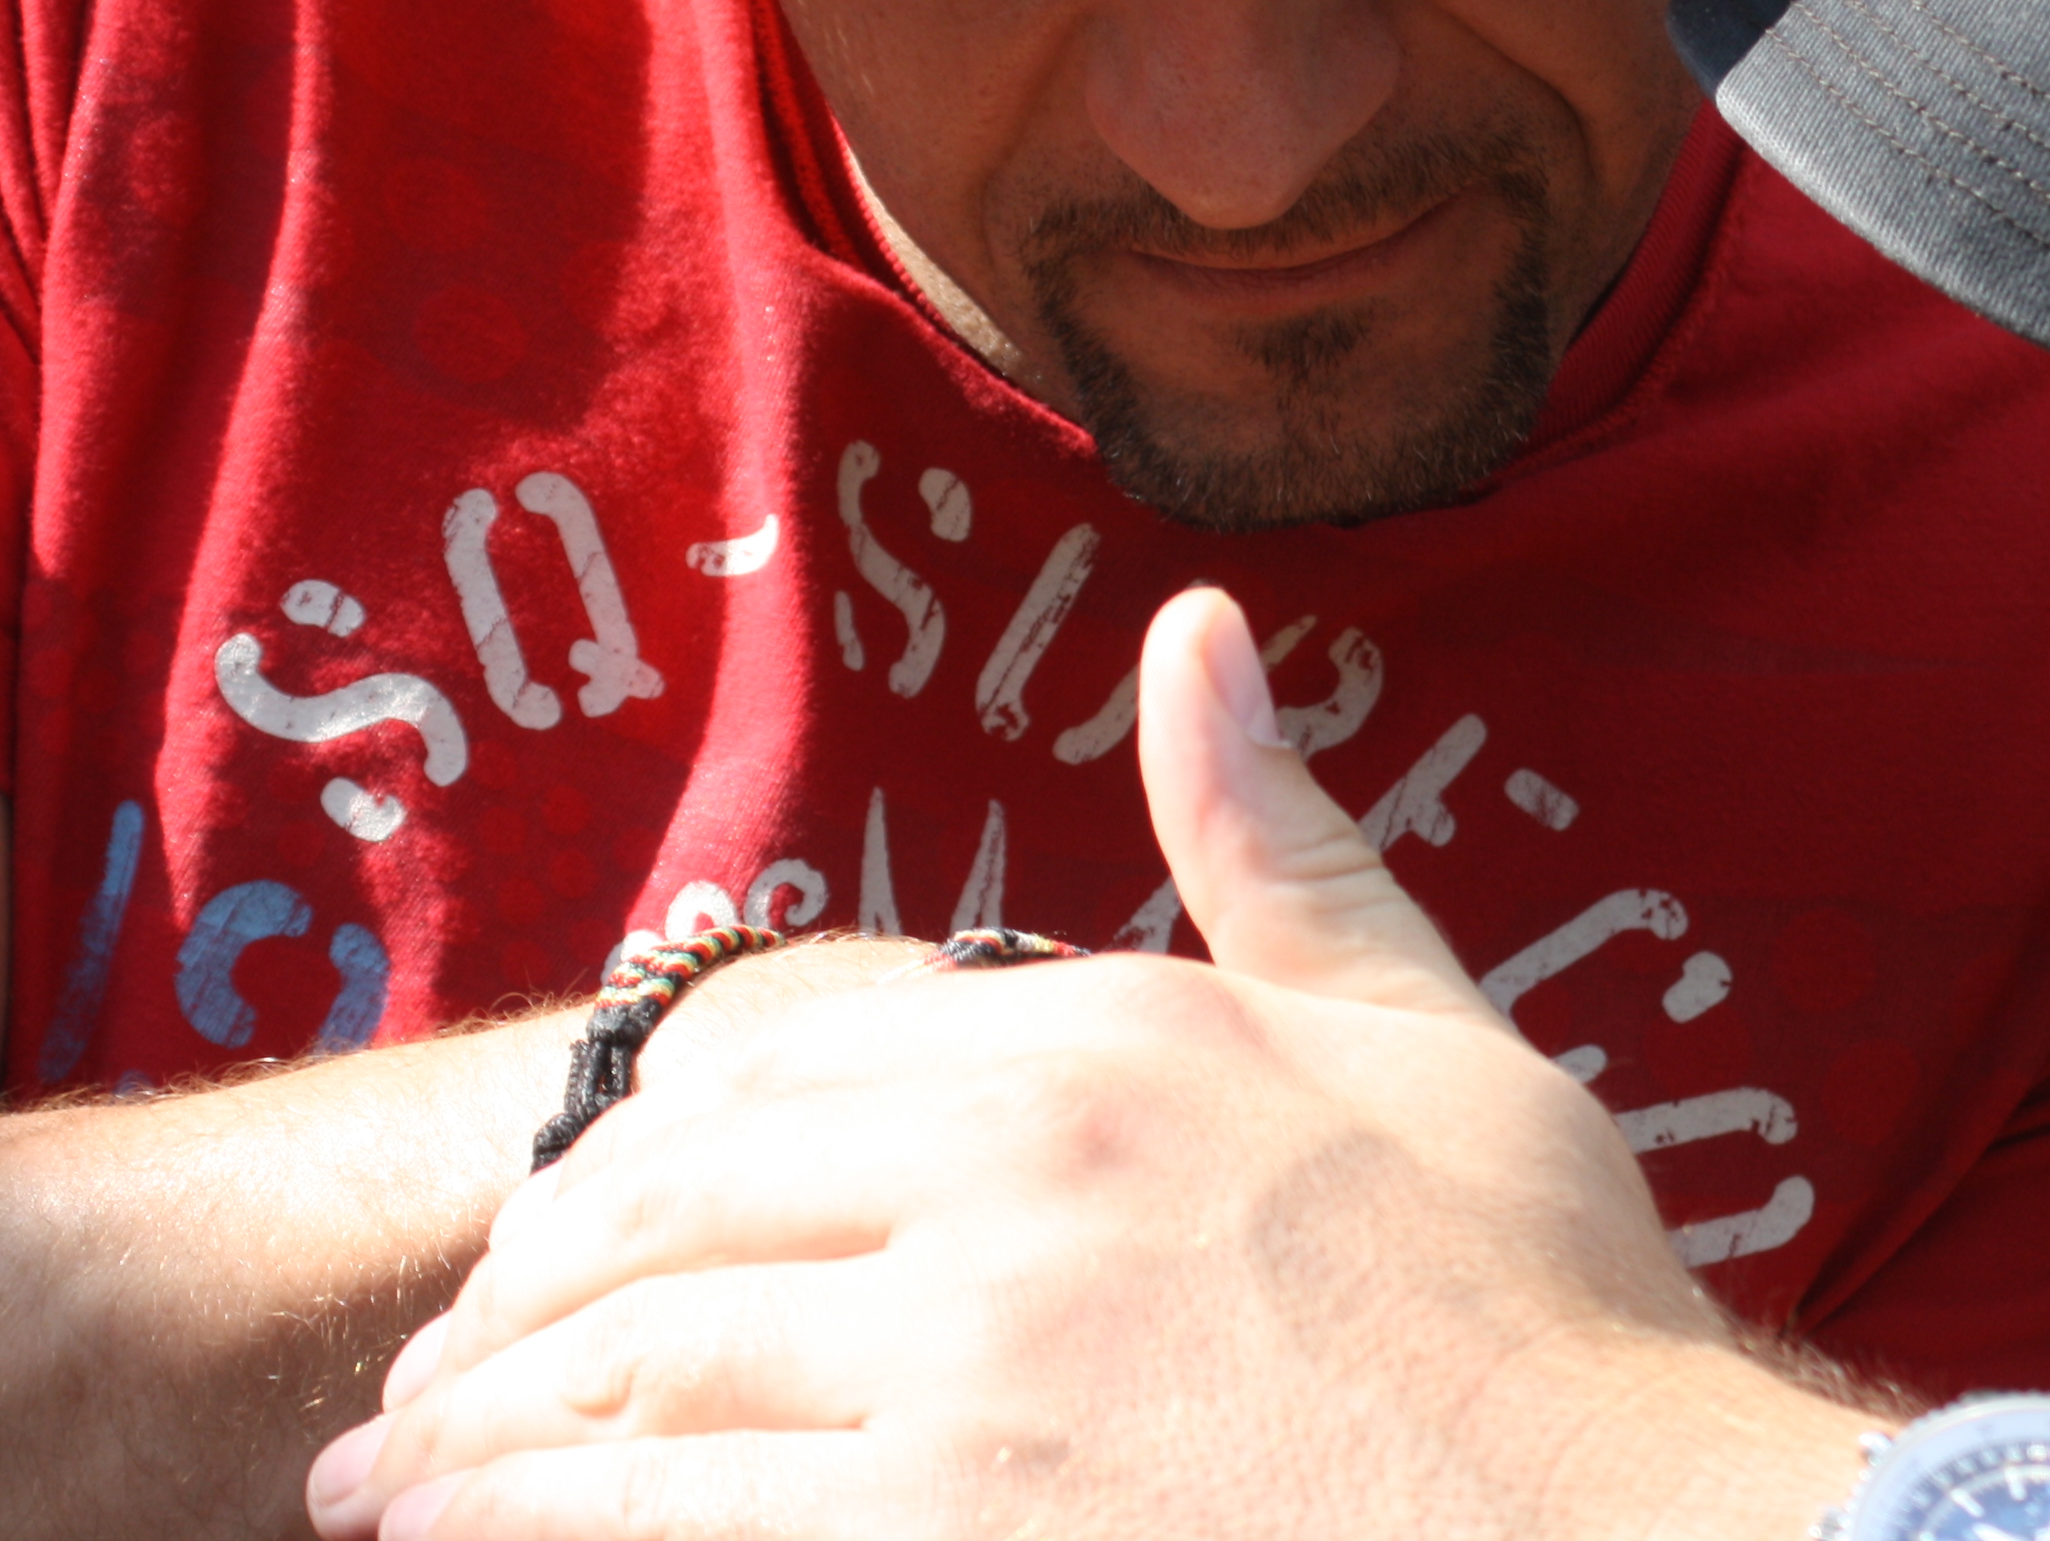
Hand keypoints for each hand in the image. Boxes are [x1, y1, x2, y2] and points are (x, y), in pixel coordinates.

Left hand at [307, 588, 1743, 1540]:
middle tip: (420, 1387)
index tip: (557, 1234)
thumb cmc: (1542, 1302)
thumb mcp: (1429, 1031)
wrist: (1637, 1532)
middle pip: (665, 1225)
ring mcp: (971, 1371)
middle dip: (509, 1312)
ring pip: (634, 1385)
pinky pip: (666, 1529)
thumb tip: (1195, 627)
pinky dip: (536, 1538)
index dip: (632, 1166)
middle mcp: (1011, 1179)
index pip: (775, 1076)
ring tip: (384, 1492)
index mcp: (1103, 1042)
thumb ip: (1277, 844)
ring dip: (477, 1445)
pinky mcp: (942, 1538)